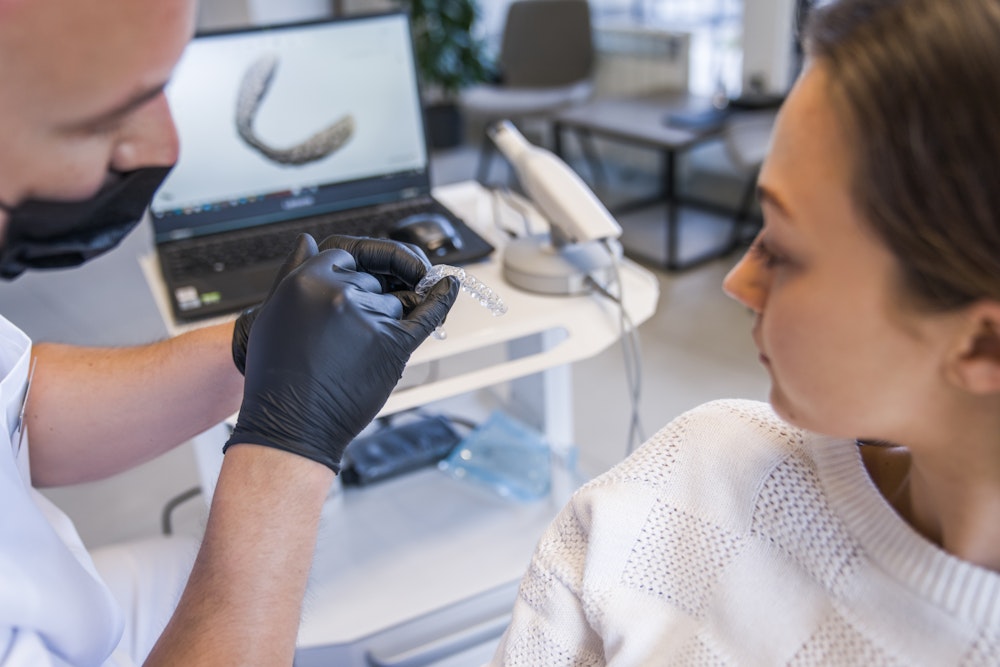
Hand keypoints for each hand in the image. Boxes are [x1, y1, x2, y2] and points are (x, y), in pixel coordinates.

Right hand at [231, 235, 432, 372]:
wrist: (291, 423)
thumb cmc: (277, 374)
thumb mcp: (273, 312)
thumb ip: (295, 271)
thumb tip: (309, 240)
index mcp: (307, 280)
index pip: (347, 256)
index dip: (355, 271)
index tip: (361, 282)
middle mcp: (340, 293)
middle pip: (372, 281)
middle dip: (368, 300)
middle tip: (349, 332)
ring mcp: (368, 318)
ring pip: (393, 303)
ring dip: (384, 320)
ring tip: (355, 352)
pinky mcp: (393, 344)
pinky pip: (426, 313)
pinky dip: (441, 298)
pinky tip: (449, 285)